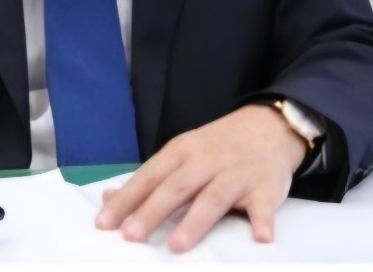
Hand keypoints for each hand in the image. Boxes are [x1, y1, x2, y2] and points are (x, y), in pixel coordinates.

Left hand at [94, 104, 306, 251]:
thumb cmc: (217, 148)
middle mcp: (206, 161)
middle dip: (152, 211)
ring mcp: (236, 174)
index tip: (104, 223)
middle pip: (176, 187)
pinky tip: (260, 238)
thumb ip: (149, 179)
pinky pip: (263, 205)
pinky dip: (262, 220)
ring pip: (212, 198)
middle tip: (130, 236)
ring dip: (194, 222)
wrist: (268, 126)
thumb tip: (108, 198)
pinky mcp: (265, 187)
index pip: (149, 177)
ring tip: (176, 246)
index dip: (126, 199)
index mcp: (181, 152)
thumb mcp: (181, 154)